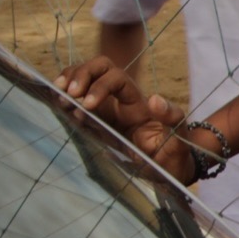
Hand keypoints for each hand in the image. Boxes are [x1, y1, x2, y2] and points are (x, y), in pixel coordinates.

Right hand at [59, 55, 192, 180]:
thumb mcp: (180, 139)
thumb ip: (173, 119)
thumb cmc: (173, 154)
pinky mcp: (94, 120)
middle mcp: (120, 99)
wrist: (167, 170)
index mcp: (137, 102)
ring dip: (69, 81)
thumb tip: (154, 99)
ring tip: (60, 98)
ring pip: (85, 78)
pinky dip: (65, 96)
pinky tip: (58, 105)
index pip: (117, 78)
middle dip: (81, 74)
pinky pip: (77, 100)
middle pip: (99, 67)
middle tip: (69, 94)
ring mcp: (105, 108)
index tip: (88, 105)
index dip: (100, 85)